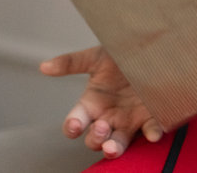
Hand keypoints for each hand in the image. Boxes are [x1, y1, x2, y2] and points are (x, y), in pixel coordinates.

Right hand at [39, 45, 161, 157]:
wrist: (147, 48)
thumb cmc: (118, 55)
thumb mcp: (95, 57)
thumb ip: (70, 62)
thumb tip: (44, 67)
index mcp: (92, 103)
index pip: (75, 122)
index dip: (72, 127)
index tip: (74, 126)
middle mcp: (108, 116)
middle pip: (95, 138)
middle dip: (96, 138)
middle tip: (102, 126)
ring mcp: (128, 120)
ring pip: (118, 143)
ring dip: (114, 148)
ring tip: (112, 147)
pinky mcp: (150, 117)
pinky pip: (151, 130)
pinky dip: (152, 134)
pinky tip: (152, 134)